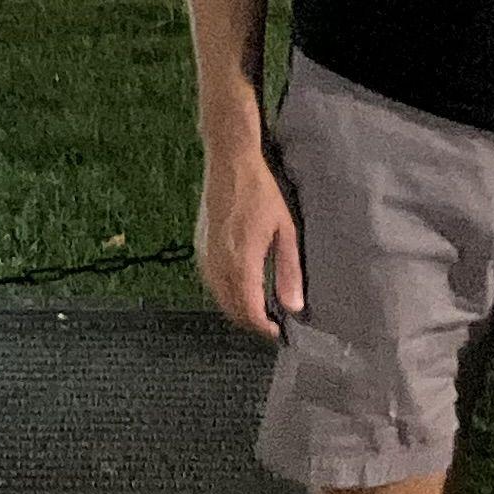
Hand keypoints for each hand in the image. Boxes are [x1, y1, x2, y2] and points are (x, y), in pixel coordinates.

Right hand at [195, 141, 305, 339]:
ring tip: (259, 309)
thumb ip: (288, 270)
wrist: (229, 162)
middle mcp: (218, 263)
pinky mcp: (200, 247)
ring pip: (219, 298)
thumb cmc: (261, 191)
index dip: (264, 327)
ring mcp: (205, 255)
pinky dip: (224, 294)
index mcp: (241, 262)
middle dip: (251, 321)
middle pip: (232, 309)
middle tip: (272, 323)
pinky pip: (210, 282)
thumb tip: (293, 306)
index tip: (279, 331)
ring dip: (237, 309)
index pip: (249, 310)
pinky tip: (239, 289)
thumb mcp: (285, 229)